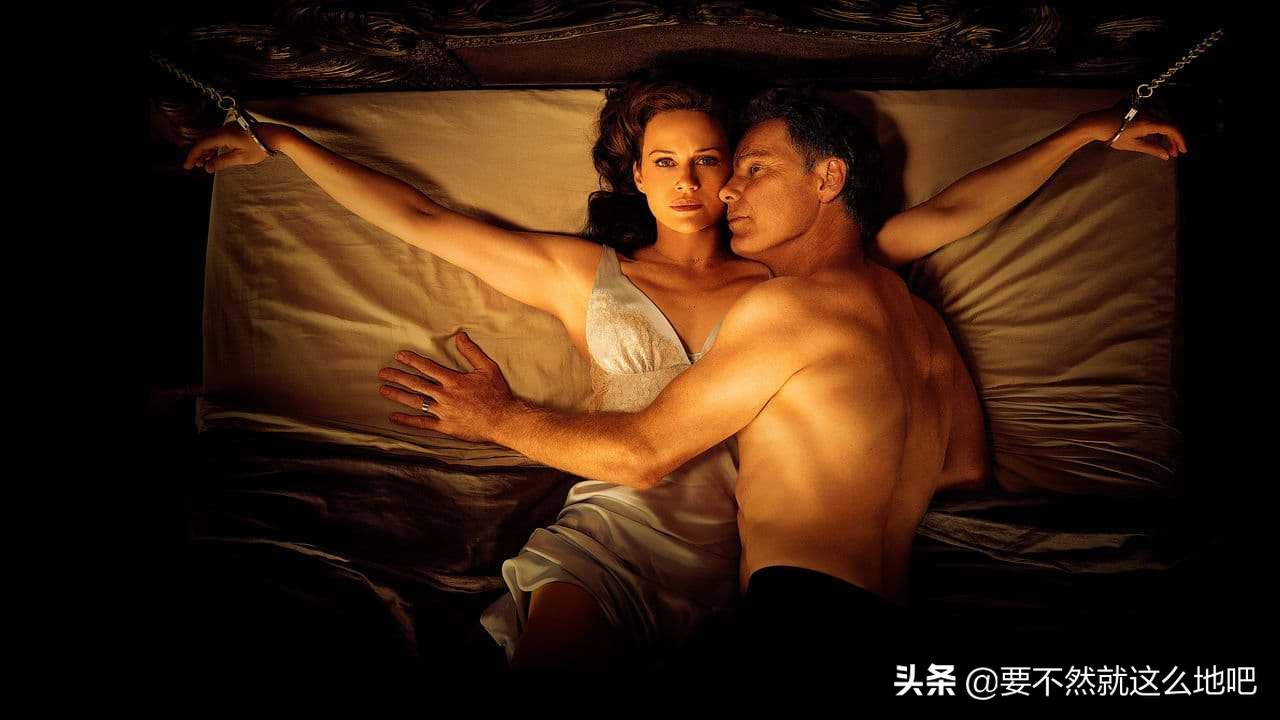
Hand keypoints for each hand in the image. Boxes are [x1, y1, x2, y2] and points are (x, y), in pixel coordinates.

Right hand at [182, 122, 280, 172]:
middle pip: (205, 141)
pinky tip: (213, 157)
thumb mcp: (241, 158)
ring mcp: (228, 128)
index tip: (188, 166)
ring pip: (211, 140)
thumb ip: (222, 162)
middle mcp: (223, 129)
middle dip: (198, 154)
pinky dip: (214, 147)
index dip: (193, 156)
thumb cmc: (260, 147)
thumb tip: (208, 167)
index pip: (202, 145)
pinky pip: (219, 138)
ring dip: (207, 151)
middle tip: (195, 167)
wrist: (275, 135)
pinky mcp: (233, 130)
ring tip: (204, 164)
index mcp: (223, 135)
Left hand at [377, 332, 515, 442]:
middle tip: (381, 373)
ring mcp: (443, 411)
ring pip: (415, 402)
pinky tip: (394, 417)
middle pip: (416, 383)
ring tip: (383, 390)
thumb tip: (460, 335)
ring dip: (397, 395)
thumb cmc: (497, 394)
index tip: (398, 356)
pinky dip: (407, 420)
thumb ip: (472, 352)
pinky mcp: (445, 426)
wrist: (503, 420)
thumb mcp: (488, 368)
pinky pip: (422, 423)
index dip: (411, 360)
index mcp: (453, 380)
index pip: (427, 367)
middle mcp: (444, 395)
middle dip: (397, 377)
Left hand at [1075, 107, 1187, 160]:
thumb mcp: (1133, 145)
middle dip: (1173, 140)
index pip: (1172, 129)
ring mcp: (1146, 110)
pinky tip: (1155, 141)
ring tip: (1164, 149)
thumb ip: (1152, 149)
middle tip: (1174, 153)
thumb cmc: (1113, 134)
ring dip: (1165, 136)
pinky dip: (1157, 130)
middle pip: (1169, 125)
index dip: (1180, 140)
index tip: (1182, 151)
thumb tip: (1166, 155)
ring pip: (1163, 122)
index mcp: (1149, 122)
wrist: (1098, 122)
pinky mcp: (1141, 109)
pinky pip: (1155, 119)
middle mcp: (1150, 113)